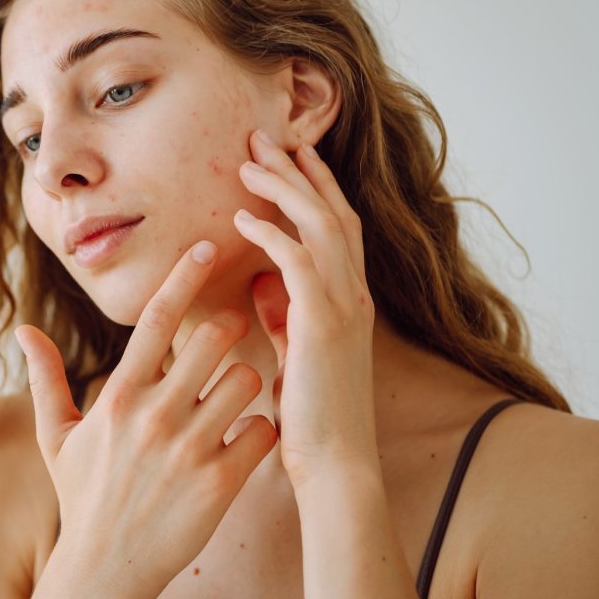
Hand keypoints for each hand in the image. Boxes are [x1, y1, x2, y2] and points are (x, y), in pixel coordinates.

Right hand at [14, 242, 277, 598]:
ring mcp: (189, 448)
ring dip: (246, 384)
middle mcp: (153, 415)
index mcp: (117, 396)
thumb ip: (46, 378)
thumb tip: (23, 331)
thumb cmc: (82, 498)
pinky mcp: (220, 482)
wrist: (106, 569)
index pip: (157, 319)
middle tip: (226, 340)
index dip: (185, 276)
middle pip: (214, 340)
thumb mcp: (55, 437)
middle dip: (228, 331)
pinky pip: (261, 431)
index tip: (208, 246)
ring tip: (231, 399)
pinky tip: (243, 441)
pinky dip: (260, 431)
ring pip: (246, 382)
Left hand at [234, 129, 378, 487]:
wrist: (334, 460)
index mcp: (349, 298)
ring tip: (248, 164)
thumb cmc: (311, 413)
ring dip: (284, 189)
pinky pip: (299, 262)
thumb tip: (261, 284)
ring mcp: (345, 307)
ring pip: (321, 225)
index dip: (315, 185)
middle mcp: (354, 294)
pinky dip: (273, 233)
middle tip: (263, 137)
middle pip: (332, 211)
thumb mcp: (298, 352)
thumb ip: (286, 314)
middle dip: (298, 170)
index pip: (337, 224)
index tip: (287, 154)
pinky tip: (243, 218)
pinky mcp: (325, 325)